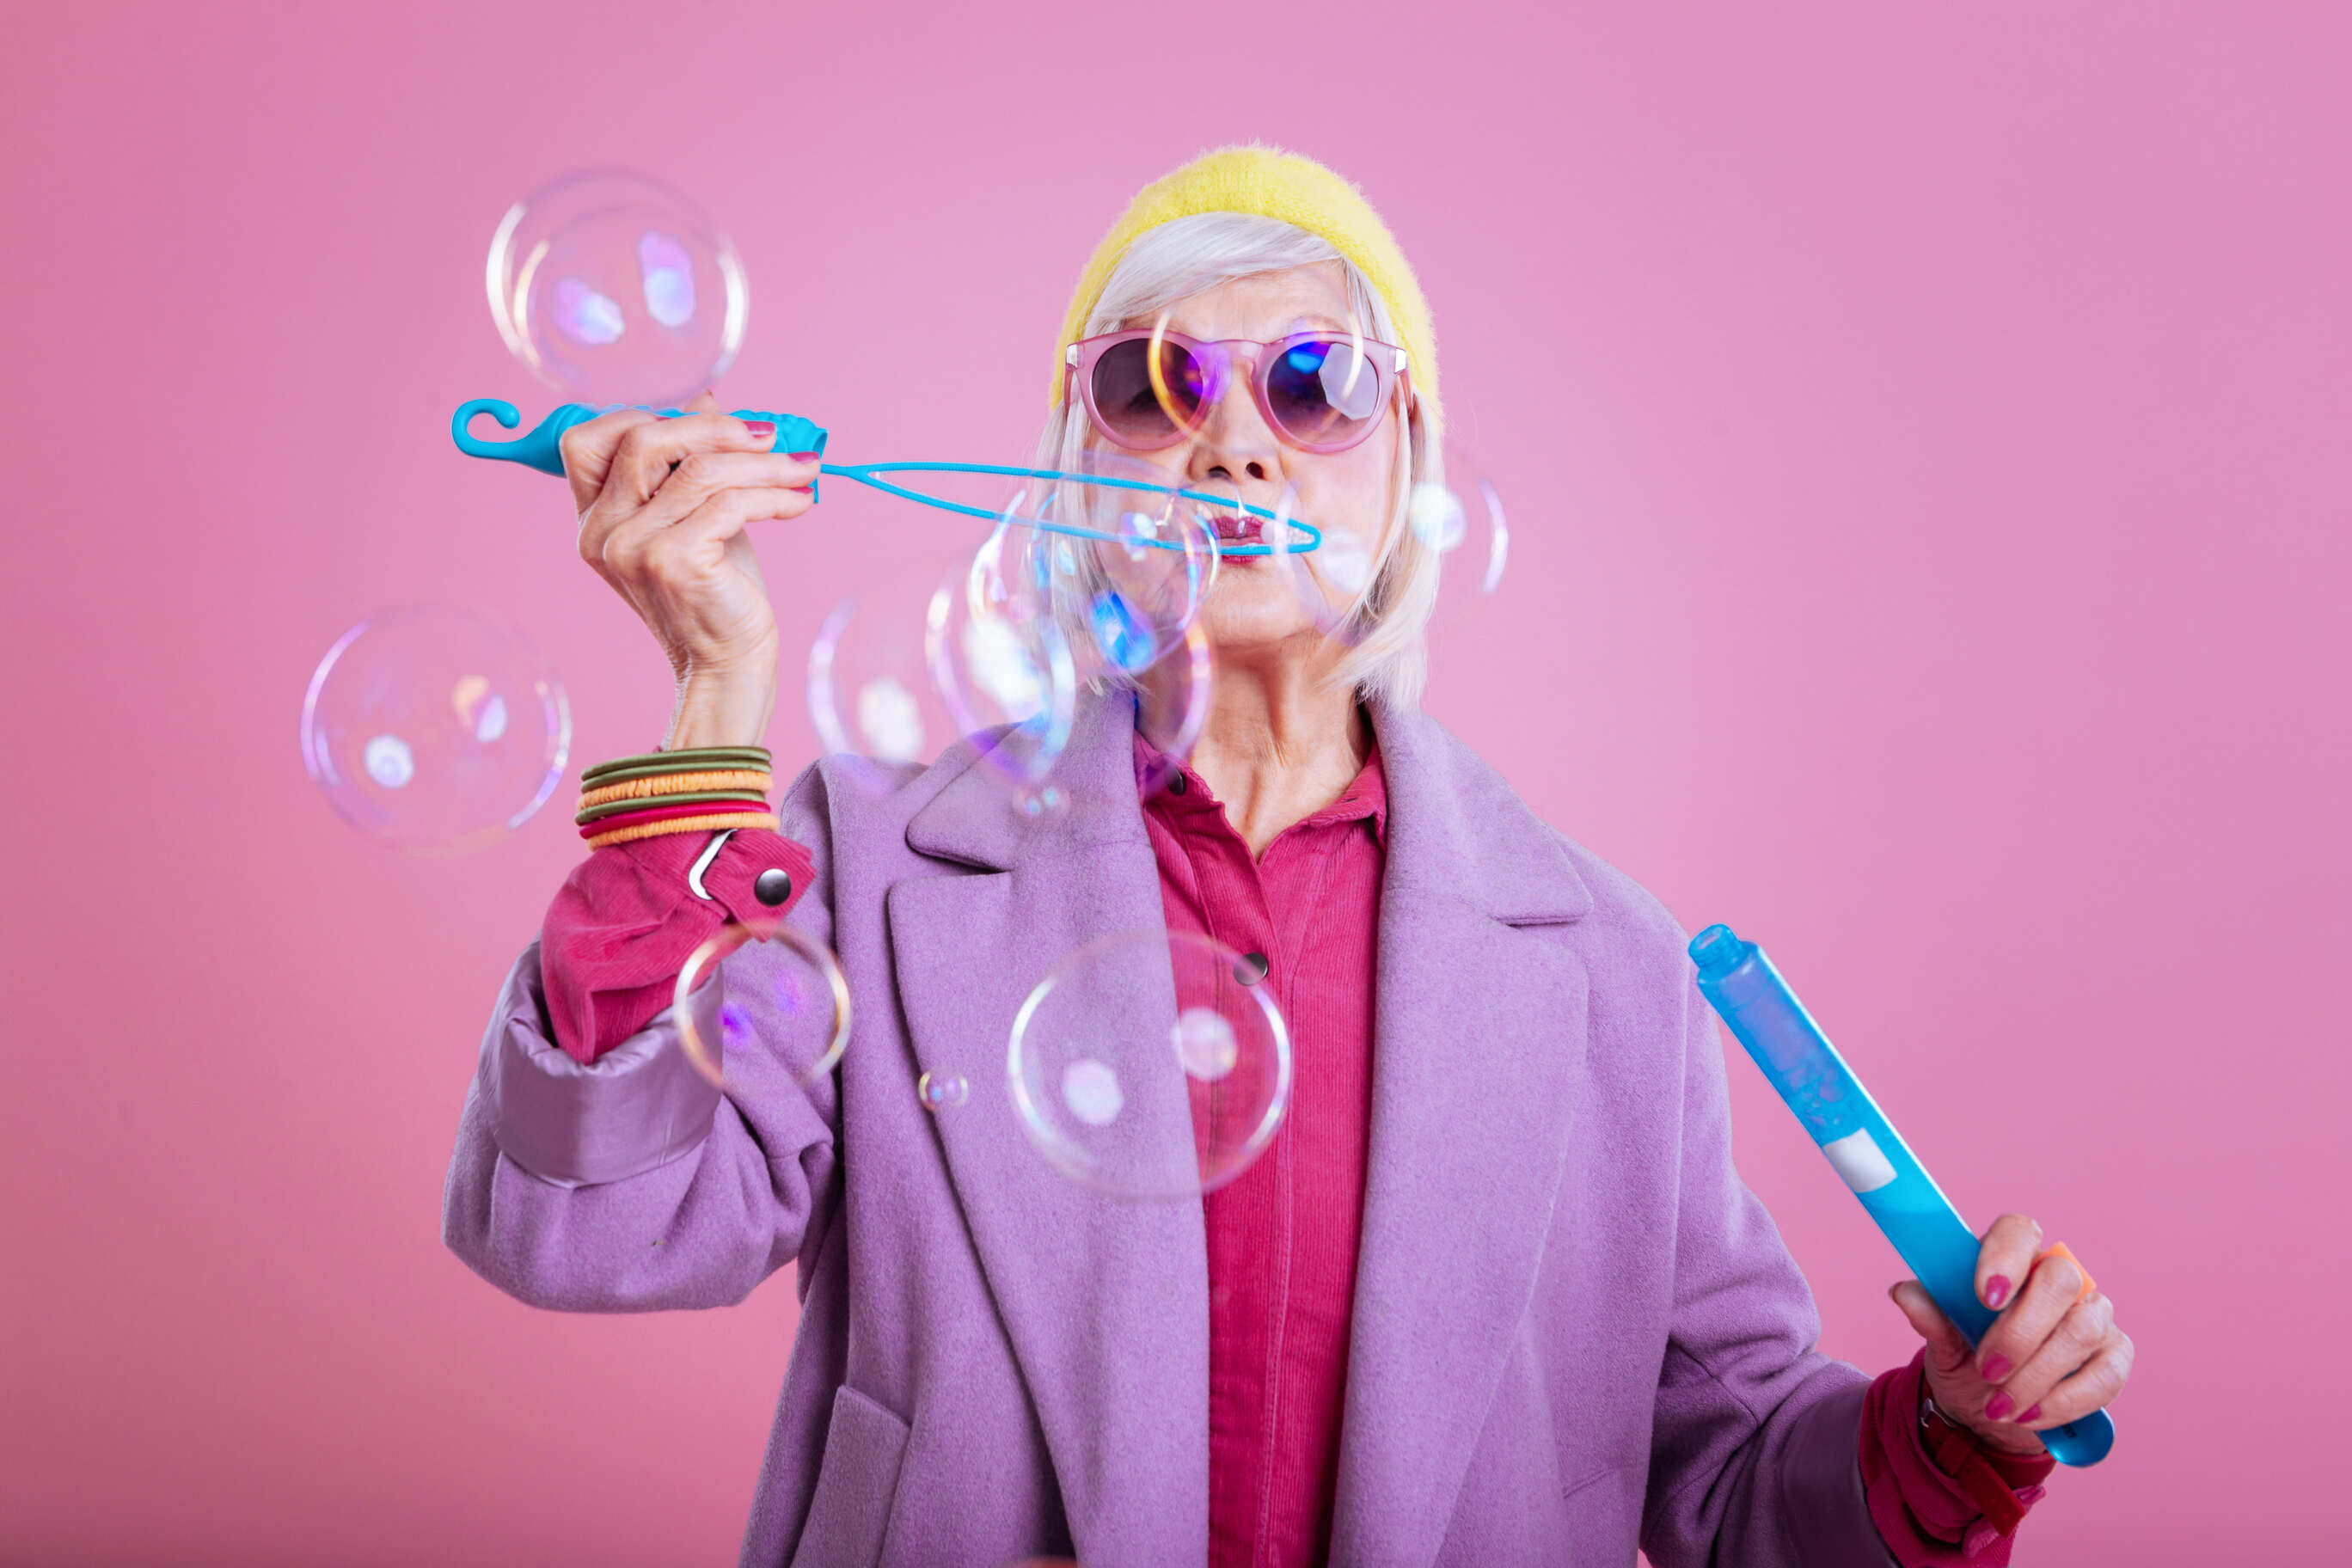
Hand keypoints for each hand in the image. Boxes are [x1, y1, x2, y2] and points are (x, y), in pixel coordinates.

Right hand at [561, 392, 822, 747]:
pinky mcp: (672, 562)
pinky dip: (774, 495)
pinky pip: (730, 502)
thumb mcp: (699, 516)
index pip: (590, 438)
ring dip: (764, 463)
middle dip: (717, 428)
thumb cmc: (716, 593)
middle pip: (644, 438)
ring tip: (803, 470)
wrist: (727, 666)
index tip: (715, 424)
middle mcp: (601, 532)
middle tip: (771, 436)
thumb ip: (691, 462)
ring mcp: (631, 548)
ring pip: (701, 470)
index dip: (650, 415)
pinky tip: (799, 503)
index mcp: (594, 518)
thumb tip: (706, 396)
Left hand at [1889, 1214, 2133, 1457]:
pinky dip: (2065, 1400)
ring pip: (2081, 1330)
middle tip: (1986, 1370)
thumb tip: (1903, 1293)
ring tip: (1998, 1406)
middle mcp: (2060, 1279)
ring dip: (2036, 1376)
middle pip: (2060, 1281)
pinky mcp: (2114, 1357)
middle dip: (2021, 1332)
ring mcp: (2093, 1316)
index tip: (1985, 1296)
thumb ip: (1931, 1316)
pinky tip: (2030, 1416)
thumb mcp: (1942, 1342)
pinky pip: (2104, 1375)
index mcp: (2013, 1259)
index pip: (2019, 1232)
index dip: (2006, 1258)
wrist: (1990, 1410)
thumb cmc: (1966, 1358)